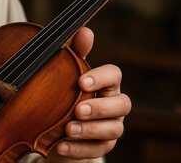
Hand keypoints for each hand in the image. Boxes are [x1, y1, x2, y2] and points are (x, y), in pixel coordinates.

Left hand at [48, 27, 131, 161]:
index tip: (82, 80)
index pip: (115, 75)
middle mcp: (115, 105)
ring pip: (112, 130)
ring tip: (67, 128)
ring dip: (89, 130)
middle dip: (100, 107)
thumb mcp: (68, 72)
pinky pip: (96, 150)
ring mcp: (111, 127)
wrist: (59, 127)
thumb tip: (85, 30)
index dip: (101, 77)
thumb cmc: (68, 93)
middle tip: (77, 109)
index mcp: (107, 83)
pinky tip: (60, 145)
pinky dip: (78, 149)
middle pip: (122, 105)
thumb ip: (76, 52)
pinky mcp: (101, 147)